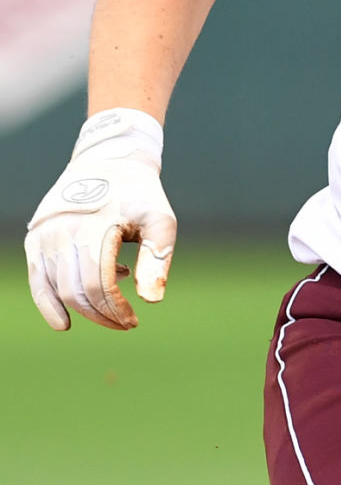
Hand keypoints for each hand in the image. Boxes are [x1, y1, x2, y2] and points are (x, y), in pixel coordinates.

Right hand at [25, 109, 175, 331]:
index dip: (116, 309)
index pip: (100, 284)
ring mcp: (45, 235)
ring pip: (57, 290)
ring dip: (82, 309)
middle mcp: (63, 231)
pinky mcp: (36, 239)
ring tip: (108, 308)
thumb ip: (158, 257)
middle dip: (102, 315)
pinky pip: (37, 280)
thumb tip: (151, 301)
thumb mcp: (160, 218)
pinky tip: (63, 322)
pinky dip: (48, 304)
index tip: (133, 321)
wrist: (107, 161)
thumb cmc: (139, 195)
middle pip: (77, 291)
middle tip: (124, 323)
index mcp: (95, 226)